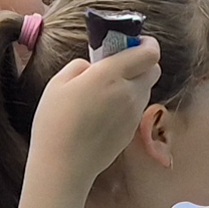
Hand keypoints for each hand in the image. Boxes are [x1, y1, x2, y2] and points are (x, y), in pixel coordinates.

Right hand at [27, 39, 160, 189]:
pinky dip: (127, 102)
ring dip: (134, 83)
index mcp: (111, 75)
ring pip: (146, 89)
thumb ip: (80, 66)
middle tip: (119, 63)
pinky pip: (136, 108)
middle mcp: (129, 93)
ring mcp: (133, 114)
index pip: (149, 53)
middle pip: (153, 69)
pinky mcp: (131, 131)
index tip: (134, 41)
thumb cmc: (55, 122)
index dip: (146, 43)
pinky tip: (104, 111)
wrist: (63, 166)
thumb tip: (93, 66)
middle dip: (142, 62)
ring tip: (106, 89)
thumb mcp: (58, 84)